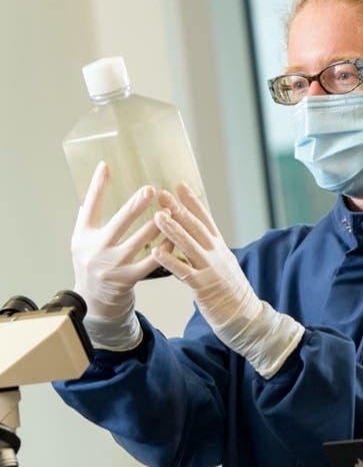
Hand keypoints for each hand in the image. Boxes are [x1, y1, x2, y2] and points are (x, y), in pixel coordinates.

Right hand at [71, 161, 160, 320]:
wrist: (94, 299)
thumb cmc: (94, 261)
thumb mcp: (84, 238)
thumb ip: (91, 214)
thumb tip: (100, 177)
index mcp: (83, 235)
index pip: (89, 205)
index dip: (97, 186)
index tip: (107, 166)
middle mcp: (95, 249)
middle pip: (118, 223)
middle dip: (135, 205)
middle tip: (150, 190)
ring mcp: (112, 265)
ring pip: (139, 242)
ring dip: (157, 226)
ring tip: (170, 211)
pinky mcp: (128, 279)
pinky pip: (151, 262)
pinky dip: (164, 249)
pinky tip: (175, 237)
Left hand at [152, 185, 257, 332]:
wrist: (246, 315)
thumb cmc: (232, 292)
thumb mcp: (224, 265)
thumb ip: (210, 251)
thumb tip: (194, 238)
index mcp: (221, 248)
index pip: (206, 219)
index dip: (193, 202)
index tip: (180, 185)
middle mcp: (217, 255)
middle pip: (196, 228)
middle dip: (179, 209)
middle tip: (162, 194)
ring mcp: (211, 269)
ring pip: (189, 245)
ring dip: (172, 230)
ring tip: (157, 216)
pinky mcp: (203, 286)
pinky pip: (183, 271)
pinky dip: (169, 261)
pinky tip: (156, 252)